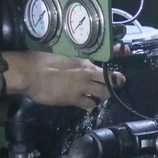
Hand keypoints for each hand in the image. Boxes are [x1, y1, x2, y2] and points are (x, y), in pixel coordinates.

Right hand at [1, 51, 124, 111]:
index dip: (120, 53)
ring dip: (101, 95)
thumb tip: (76, 58)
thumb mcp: (60, 51)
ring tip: (97, 95)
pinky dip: (89, 106)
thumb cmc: (40, 58)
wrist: (30, 73)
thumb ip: (72, 56)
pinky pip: (89, 105)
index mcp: (83, 58)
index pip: (108, 54)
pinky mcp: (74, 100)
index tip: (127, 52)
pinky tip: (86, 105)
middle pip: (110, 80)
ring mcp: (82, 87)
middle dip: (114, 83)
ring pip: (103, 94)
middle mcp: (87, 72)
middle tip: (115, 84)